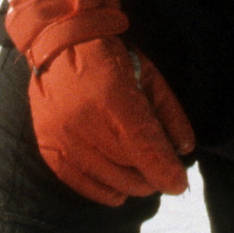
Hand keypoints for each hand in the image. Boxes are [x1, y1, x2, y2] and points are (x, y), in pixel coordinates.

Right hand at [28, 36, 195, 205]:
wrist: (59, 42)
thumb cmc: (110, 56)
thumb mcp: (148, 74)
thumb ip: (168, 112)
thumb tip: (184, 149)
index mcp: (114, 98)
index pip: (144, 147)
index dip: (165, 171)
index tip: (179, 183)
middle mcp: (85, 122)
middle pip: (128, 169)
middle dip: (152, 176)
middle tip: (161, 172)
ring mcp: (63, 138)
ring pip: (108, 180)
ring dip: (131, 184)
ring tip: (141, 175)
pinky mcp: (49, 148)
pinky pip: (81, 184)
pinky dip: (104, 190)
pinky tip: (119, 187)